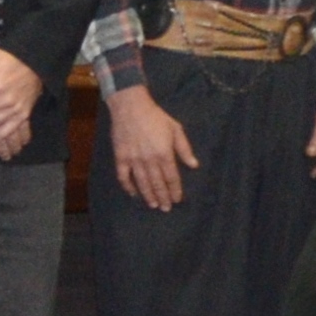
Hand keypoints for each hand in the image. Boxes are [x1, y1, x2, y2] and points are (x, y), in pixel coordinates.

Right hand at [106, 85, 200, 211]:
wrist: (130, 107)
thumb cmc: (155, 117)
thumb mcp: (175, 129)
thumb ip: (184, 149)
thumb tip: (194, 165)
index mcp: (164, 153)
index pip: (172, 177)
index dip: (175, 190)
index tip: (177, 199)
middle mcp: (149, 160)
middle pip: (157, 183)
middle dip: (163, 197)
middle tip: (166, 208)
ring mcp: (134, 160)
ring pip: (142, 183)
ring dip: (148, 195)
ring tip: (153, 205)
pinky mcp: (120, 157)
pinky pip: (123, 176)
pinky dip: (128, 186)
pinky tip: (133, 193)